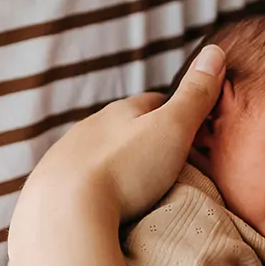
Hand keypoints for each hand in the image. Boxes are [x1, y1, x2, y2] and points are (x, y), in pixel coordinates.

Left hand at [16, 46, 228, 228]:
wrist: (63, 214)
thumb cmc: (125, 169)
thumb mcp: (171, 129)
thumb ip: (194, 95)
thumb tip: (215, 50)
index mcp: (119, 112)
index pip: (152, 102)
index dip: (173, 110)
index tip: (189, 124)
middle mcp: (87, 128)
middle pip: (121, 127)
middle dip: (141, 137)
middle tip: (165, 157)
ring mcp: (64, 157)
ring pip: (96, 153)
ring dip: (114, 163)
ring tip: (133, 184)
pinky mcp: (49, 188)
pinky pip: (76, 182)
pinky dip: (91, 187)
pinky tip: (98, 202)